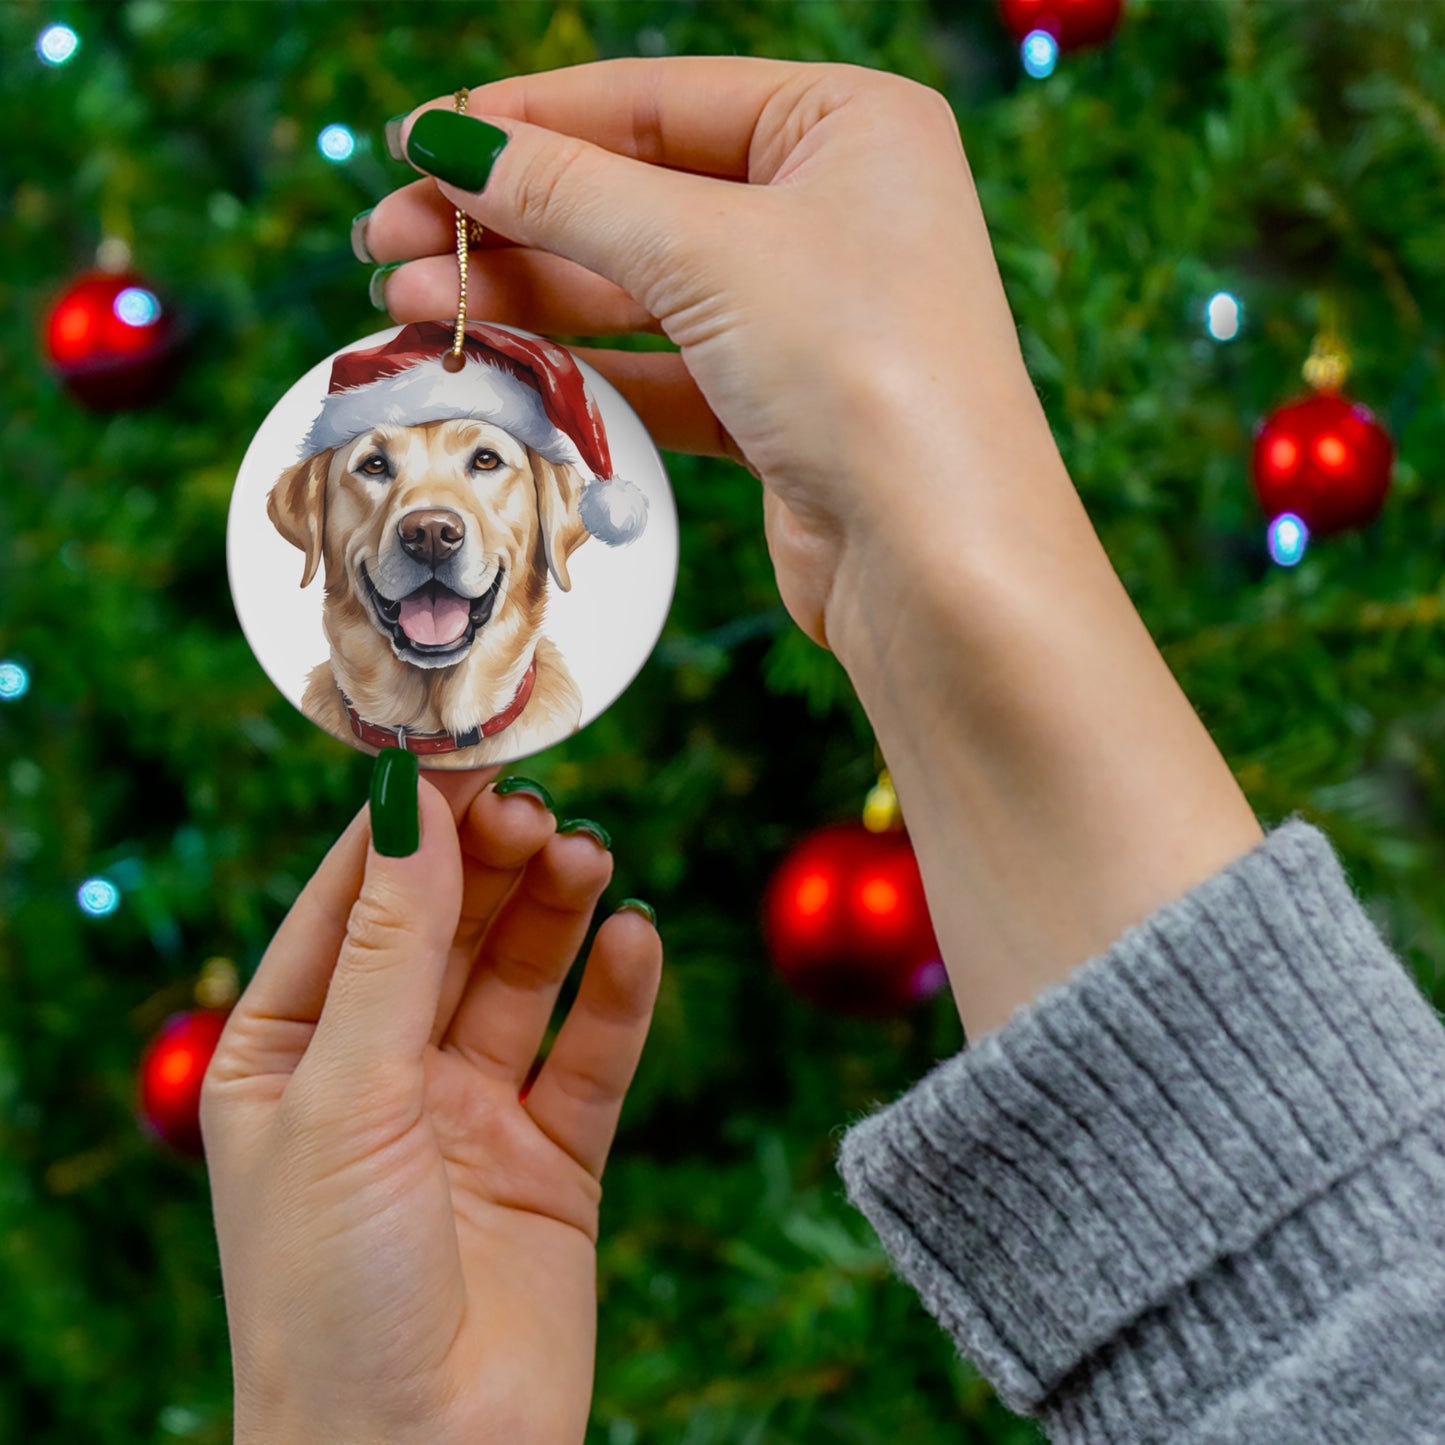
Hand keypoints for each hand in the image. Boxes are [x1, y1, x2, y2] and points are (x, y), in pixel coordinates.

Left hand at [201, 767, 661, 1444]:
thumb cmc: (331, 1293)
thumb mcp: (344, 1096)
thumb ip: (390, 947)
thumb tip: (409, 803)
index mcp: (289, 1053)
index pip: (350, 904)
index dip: (407, 828)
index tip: (464, 753)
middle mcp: (380, 1074)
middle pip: (446, 929)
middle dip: (491, 864)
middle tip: (541, 809)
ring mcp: (469, 1114)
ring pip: (521, 978)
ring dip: (556, 912)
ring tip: (590, 858)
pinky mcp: (552, 1159)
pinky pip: (590, 1056)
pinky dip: (617, 995)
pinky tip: (636, 938)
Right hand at [361, 56, 1053, 652]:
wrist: (937, 560)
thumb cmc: (861, 369)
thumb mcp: (707, 251)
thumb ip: (571, 192)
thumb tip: (451, 141)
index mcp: (847, 125)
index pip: (655, 100)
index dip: (527, 120)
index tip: (417, 142)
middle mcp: (834, 210)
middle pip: (636, 194)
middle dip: (508, 219)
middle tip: (387, 241)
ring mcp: (808, 313)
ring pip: (640, 287)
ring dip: (525, 295)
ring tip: (408, 305)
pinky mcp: (782, 406)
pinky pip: (662, 367)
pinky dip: (582, 367)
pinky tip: (496, 364)